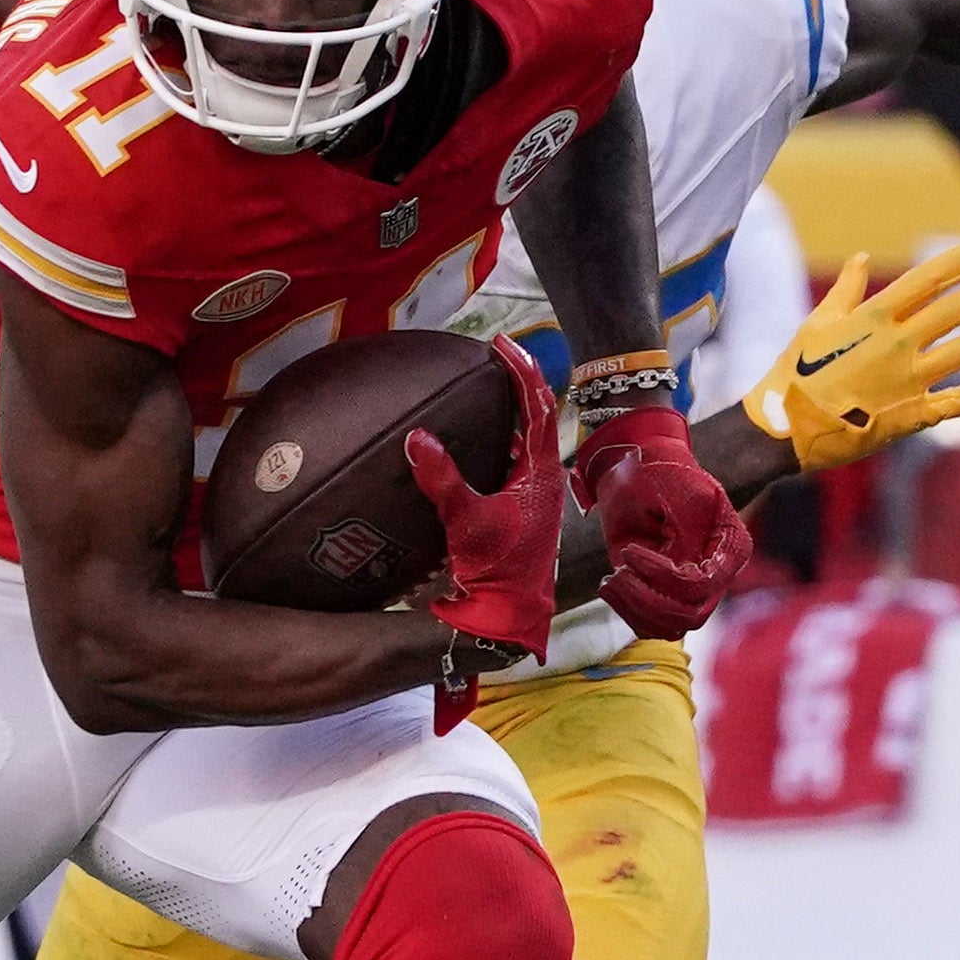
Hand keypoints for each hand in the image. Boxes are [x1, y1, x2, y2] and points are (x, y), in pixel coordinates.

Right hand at [408, 335, 561, 662]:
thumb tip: (417, 437)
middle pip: (537, 416)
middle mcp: (543, 479)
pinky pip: (509, 462)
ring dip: (508, 413)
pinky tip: (473, 441)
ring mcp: (532, 496)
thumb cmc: (497, 570)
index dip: (520, 370)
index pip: (538, 406)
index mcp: (543, 473)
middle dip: (517, 384)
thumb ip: (441, 477)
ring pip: (525, 440)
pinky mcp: (517, 511)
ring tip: (485, 389)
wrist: (505, 616)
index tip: (501, 343)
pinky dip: (495, 442)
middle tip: (495, 357)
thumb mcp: (465, 520)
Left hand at [572, 399, 750, 641]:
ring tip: (609, 581)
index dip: (663, 577)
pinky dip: (627, 613)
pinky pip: (652, 626)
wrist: (635, 468)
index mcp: (731, 545)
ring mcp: (693, 590)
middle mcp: (717, 574)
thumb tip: (679, 576)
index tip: (629, 552)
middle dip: (645, 599)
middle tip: (614, 574)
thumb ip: (684, 539)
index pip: (703, 584)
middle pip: (689, 614)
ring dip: (634, 609)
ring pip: (670, 627)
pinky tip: (609, 587)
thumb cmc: (658, 472)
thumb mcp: (674, 495)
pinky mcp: (666, 596)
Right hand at [753, 246, 959, 471]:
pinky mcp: (913, 415)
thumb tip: (862, 258)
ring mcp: (908, 381)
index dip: (954, 265)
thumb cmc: (794, 374)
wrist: (785, 431)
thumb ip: (845, 291)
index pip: (924, 282)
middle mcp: (897, 345)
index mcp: (872, 319)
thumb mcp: (815, 324)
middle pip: (953, 312)